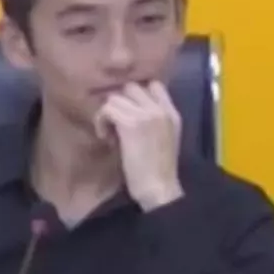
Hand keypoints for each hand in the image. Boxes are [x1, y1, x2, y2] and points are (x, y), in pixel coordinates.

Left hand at [96, 82, 183, 210]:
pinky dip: (101, 122)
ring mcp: (146, 114)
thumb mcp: (165, 138)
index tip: (128, 111)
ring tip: (110, 133)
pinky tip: (106, 138)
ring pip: (115, 97)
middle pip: (130, 87)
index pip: (153, 84)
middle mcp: (160, 109)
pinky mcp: (130, 124)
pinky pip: (107, 110)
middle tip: (116, 123)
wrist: (159, 188)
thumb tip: (129, 109)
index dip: (136, 94)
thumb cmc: (158, 170)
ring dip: (108, 114)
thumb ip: (154, 120)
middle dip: (119, 103)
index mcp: (172, 113)